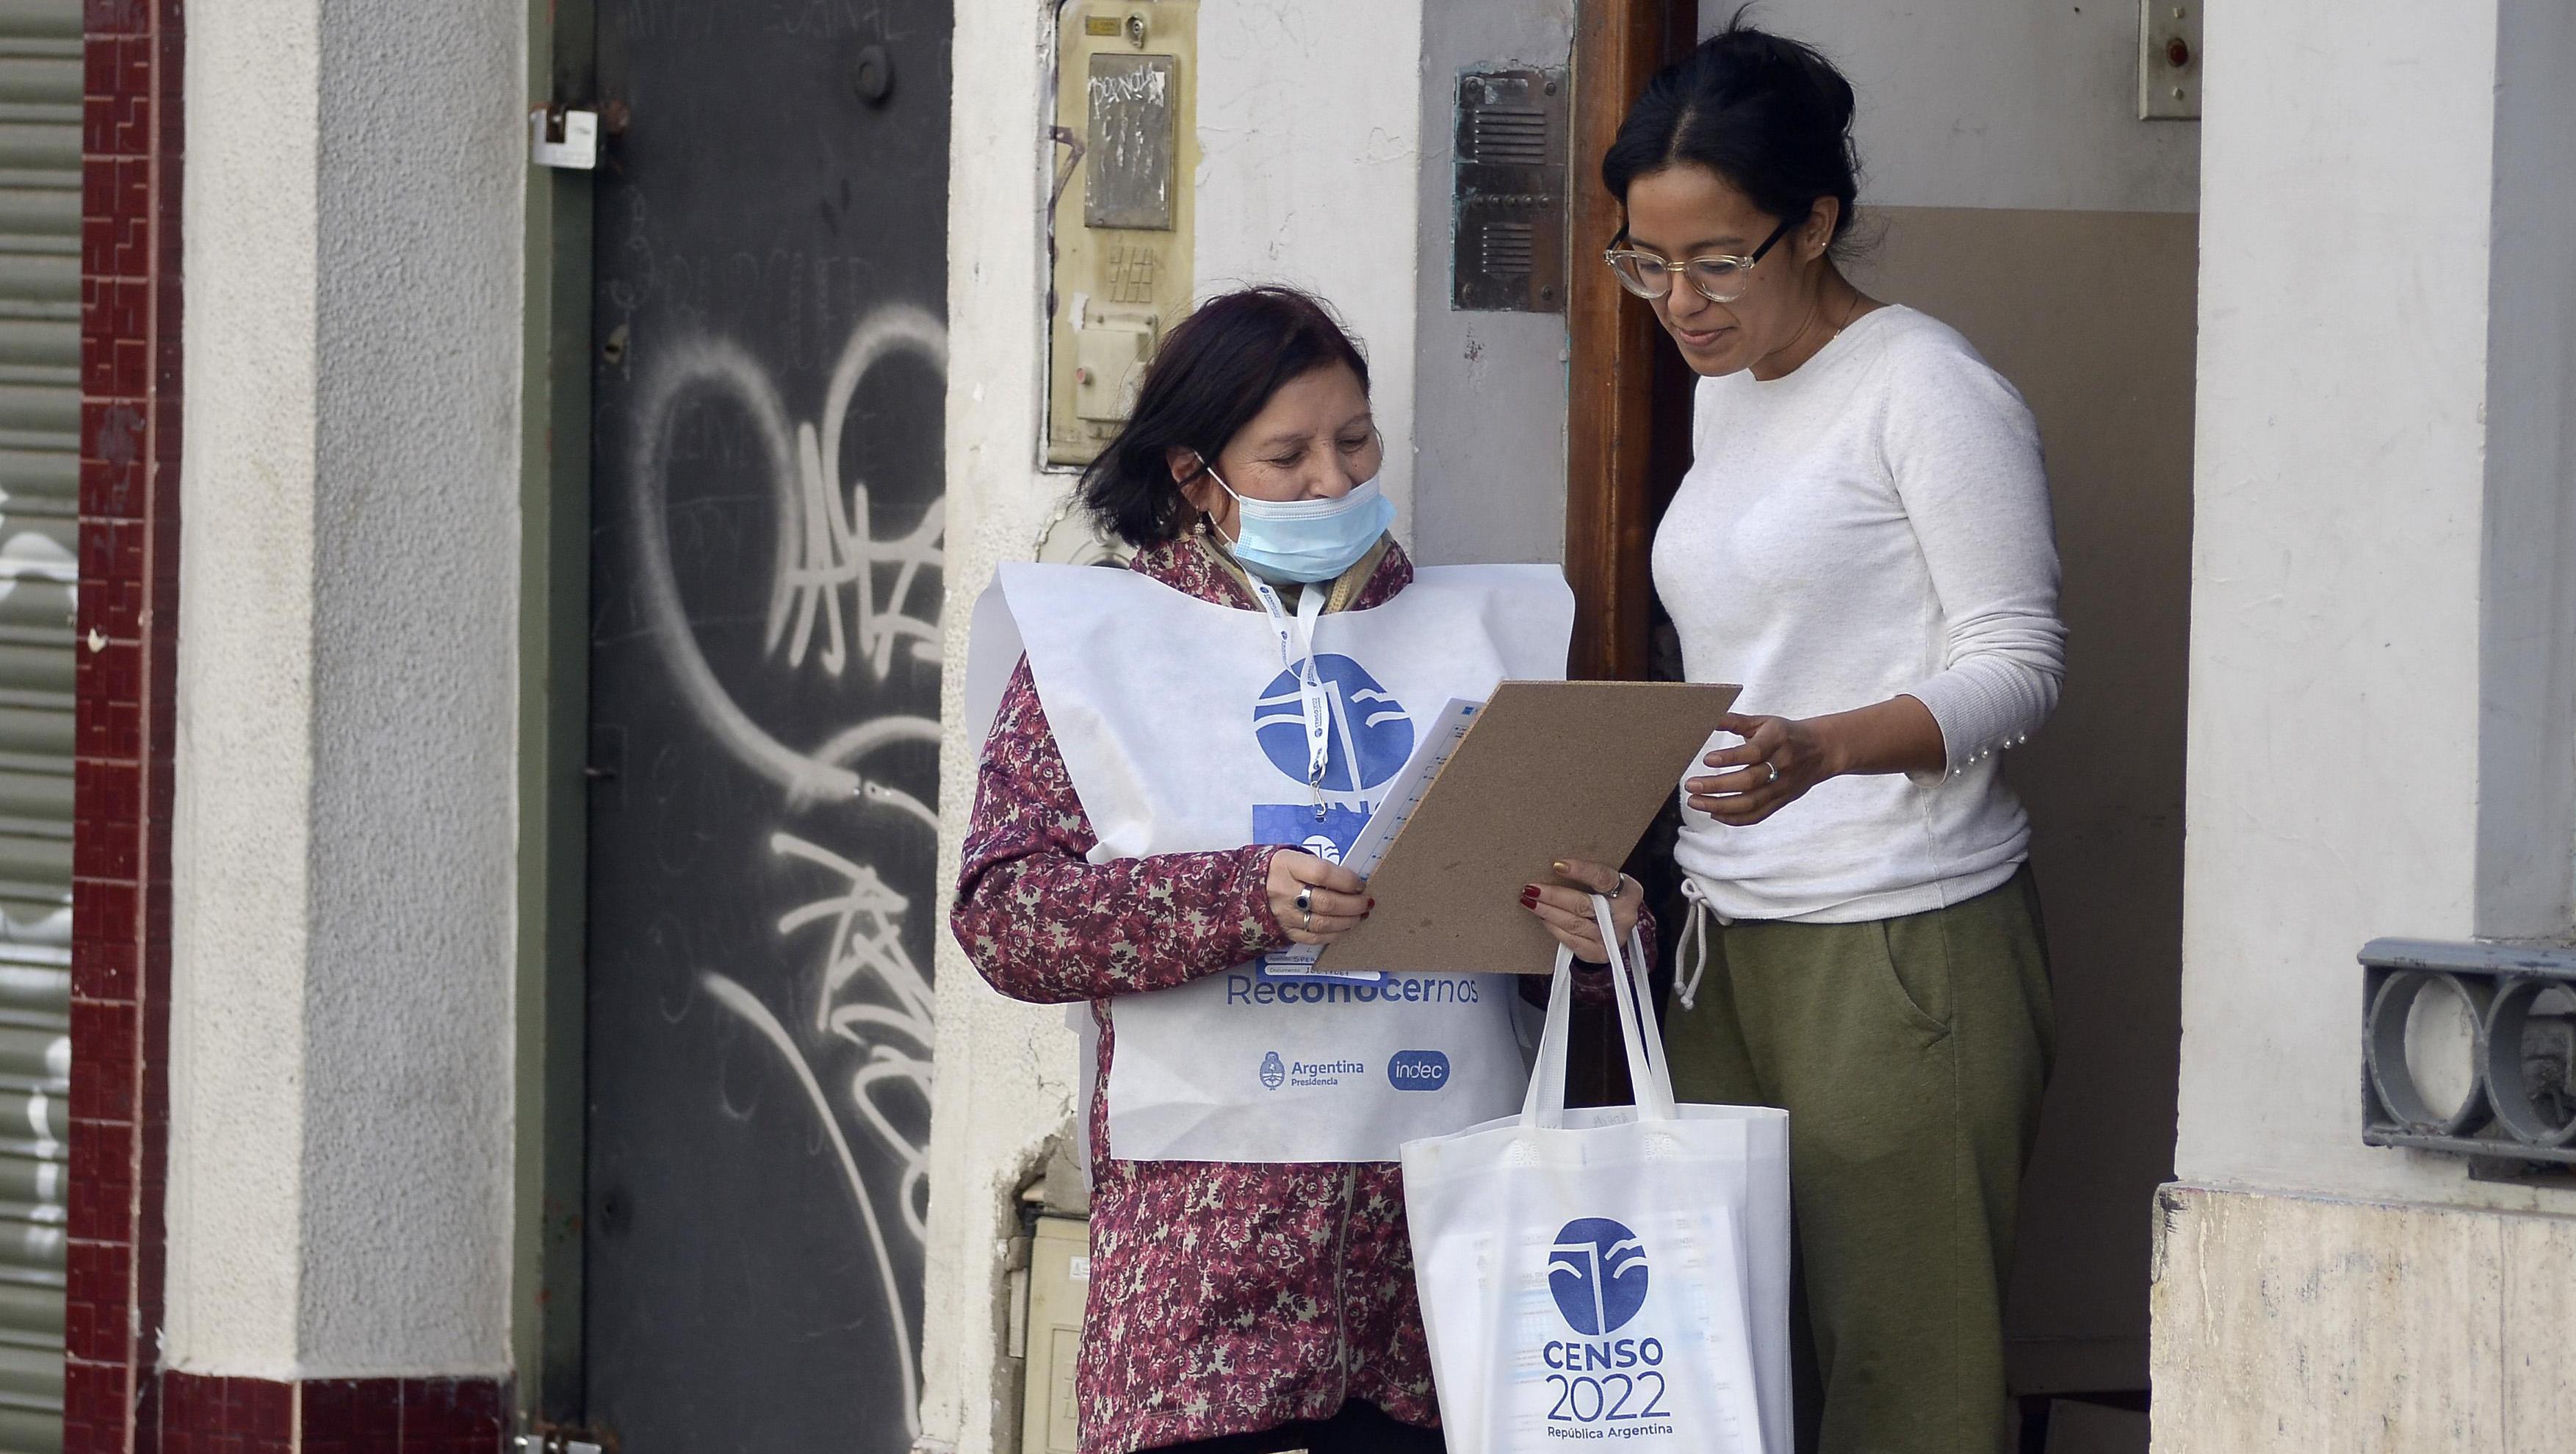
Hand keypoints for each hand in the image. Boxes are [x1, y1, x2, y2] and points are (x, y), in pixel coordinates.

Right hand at [1267, 850, 1371, 945]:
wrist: (1245, 886)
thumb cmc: (1277, 869)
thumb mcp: (1293, 856)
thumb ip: (1318, 867)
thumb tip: (1349, 881)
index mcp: (1287, 866)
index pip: (1322, 874)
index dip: (1346, 880)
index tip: (1360, 883)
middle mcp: (1284, 891)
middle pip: (1326, 903)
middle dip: (1353, 905)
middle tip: (1366, 902)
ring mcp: (1284, 915)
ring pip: (1322, 924)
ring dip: (1348, 921)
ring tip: (1360, 915)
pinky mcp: (1285, 931)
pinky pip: (1314, 938)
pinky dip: (1334, 934)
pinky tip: (1344, 927)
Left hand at [1521, 858, 1642, 961]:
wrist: (1617, 926)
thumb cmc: (1608, 898)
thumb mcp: (1607, 884)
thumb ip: (1589, 876)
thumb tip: (1555, 866)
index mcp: (1629, 891)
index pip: (1602, 878)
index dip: (1580, 870)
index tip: (1556, 865)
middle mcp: (1624, 916)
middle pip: (1583, 905)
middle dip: (1553, 896)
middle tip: (1530, 888)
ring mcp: (1613, 938)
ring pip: (1573, 924)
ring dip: (1547, 912)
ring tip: (1530, 902)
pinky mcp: (1599, 953)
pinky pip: (1571, 940)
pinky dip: (1554, 928)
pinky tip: (1543, 918)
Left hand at [1686, 712, 1838, 825]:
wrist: (1822, 750)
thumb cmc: (1785, 734)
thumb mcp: (1764, 722)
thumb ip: (1736, 721)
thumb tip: (1709, 718)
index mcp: (1777, 741)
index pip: (1753, 752)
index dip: (1730, 758)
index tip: (1706, 759)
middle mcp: (1781, 765)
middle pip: (1749, 782)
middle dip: (1716, 786)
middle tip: (1690, 786)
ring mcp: (1782, 787)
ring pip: (1750, 803)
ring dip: (1719, 806)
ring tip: (1695, 802)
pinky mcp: (1781, 801)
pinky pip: (1757, 815)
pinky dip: (1734, 818)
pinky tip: (1714, 813)